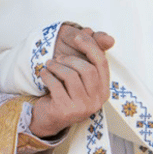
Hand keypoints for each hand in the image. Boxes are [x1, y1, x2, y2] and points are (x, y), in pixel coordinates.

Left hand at [29, 23, 113, 138]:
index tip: (77, 36)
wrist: (48, 117)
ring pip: (71, 76)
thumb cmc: (65, 93)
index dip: (90, 47)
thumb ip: (91, 56)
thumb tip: (108, 38)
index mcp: (103, 90)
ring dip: (56, 67)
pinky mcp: (66, 111)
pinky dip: (47, 76)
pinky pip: (55, 85)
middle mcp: (96, 101)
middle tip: (57, 58)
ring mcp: (82, 108)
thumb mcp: (79, 76)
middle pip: (87, 69)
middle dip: (69, 59)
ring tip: (49, 66)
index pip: (102, 63)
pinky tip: (44, 75)